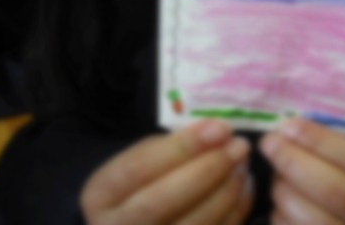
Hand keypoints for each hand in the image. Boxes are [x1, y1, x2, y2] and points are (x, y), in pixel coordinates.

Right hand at [80, 120, 253, 224]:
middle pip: (161, 202)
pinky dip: (234, 213)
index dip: (182, 147)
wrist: (134, 221)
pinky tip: (244, 188)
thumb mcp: (143, 158)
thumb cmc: (144, 182)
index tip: (220, 128)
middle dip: (207, 170)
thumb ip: (172, 148)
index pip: (139, 168)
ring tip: (243, 165)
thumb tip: (217, 134)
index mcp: (101, 195)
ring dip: (225, 193)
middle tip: (238, 146)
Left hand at [260, 118, 344, 224]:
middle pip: (343, 195)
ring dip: (287, 195)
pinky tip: (280, 208)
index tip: (289, 126)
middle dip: (297, 165)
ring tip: (276, 177)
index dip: (323, 142)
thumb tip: (293, 132)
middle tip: (270, 145)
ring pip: (320, 224)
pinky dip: (285, 222)